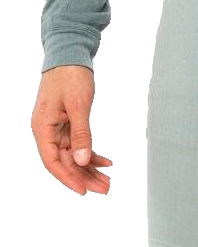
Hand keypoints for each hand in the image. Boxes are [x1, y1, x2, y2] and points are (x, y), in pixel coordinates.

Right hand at [31, 65, 111, 194]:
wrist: (70, 55)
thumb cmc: (70, 76)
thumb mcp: (79, 106)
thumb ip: (81, 134)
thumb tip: (82, 160)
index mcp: (43, 127)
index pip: (54, 162)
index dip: (69, 178)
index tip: (84, 190)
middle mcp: (47, 130)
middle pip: (66, 161)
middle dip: (84, 176)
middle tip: (104, 189)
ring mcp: (57, 128)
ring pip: (74, 155)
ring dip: (90, 168)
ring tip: (106, 181)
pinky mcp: (67, 123)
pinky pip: (78, 144)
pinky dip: (92, 154)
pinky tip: (105, 162)